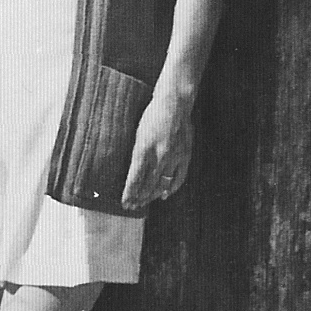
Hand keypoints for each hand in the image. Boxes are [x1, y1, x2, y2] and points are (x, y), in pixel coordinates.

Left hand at [122, 96, 193, 212]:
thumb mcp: (138, 134)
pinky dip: (172, 188)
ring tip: (145, 202)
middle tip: (132, 206)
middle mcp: (159, 154)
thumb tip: (134, 174)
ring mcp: (174, 156)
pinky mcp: (185, 154)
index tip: (124, 203)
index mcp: (143, 148)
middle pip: (148, 184)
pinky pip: (179, 177)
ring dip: (153, 195)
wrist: (175, 103)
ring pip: (163, 183)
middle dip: (139, 197)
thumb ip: (138, 154)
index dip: (129, 192)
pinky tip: (165, 195)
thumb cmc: (152, 116)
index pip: (134, 178)